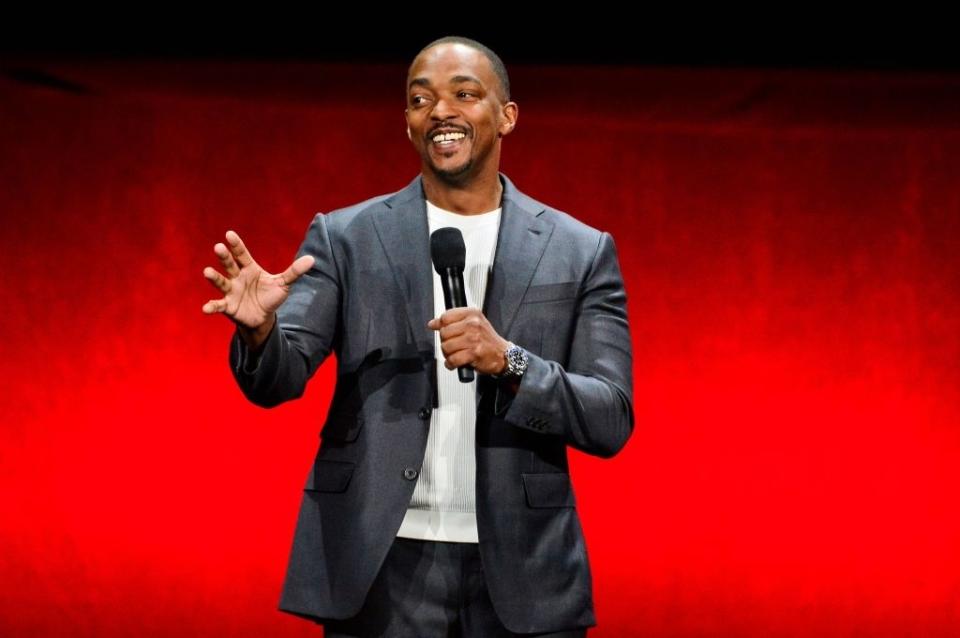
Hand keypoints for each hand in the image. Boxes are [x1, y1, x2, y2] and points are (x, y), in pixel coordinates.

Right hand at [202, 230, 314, 345]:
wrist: (262, 317)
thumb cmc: (270, 296)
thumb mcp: (284, 284)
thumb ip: (294, 272)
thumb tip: (312, 259)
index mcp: (249, 268)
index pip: (241, 254)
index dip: (236, 245)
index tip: (229, 234)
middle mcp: (237, 277)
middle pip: (229, 264)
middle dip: (224, 256)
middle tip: (218, 247)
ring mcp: (230, 291)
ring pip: (221, 282)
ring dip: (213, 277)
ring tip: (207, 272)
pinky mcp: (227, 306)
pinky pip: (217, 305)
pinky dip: (211, 307)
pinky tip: (205, 309)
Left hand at [428, 307, 509, 375]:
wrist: (503, 354)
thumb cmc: (487, 340)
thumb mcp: (472, 323)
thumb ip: (452, 321)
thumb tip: (433, 324)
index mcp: (472, 314)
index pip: (446, 317)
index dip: (441, 326)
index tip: (442, 331)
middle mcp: (473, 324)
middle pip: (444, 333)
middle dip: (445, 342)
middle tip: (452, 346)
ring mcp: (474, 339)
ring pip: (446, 347)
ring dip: (448, 354)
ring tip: (455, 354)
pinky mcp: (474, 353)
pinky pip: (453, 359)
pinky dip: (451, 364)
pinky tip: (454, 363)